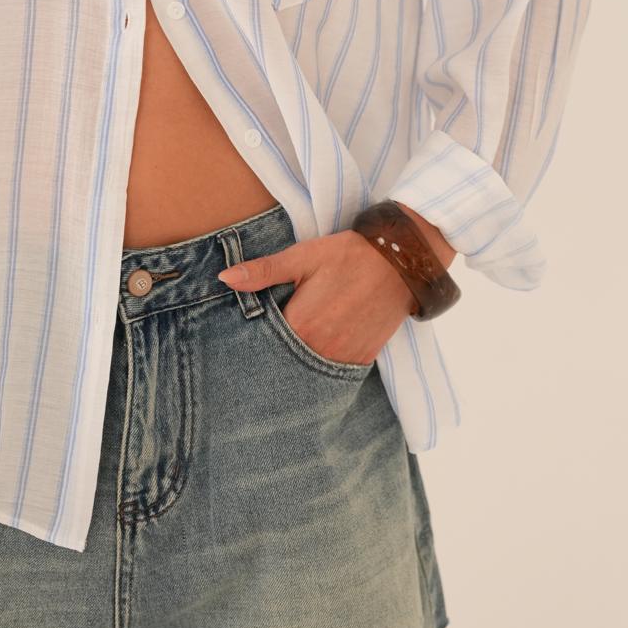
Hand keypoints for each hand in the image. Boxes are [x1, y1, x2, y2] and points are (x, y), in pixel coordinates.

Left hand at [217, 229, 418, 366]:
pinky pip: (333, 371)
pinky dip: (321, 364)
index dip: (253, 340)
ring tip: (291, 348)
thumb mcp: (303, 257)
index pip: (264, 344)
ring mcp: (343, 357)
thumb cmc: (349, 256)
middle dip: (274, 355)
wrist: (402, 263)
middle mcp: (320, 348)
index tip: (246, 335)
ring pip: (308, 370)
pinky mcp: (362, 359)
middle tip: (267, 345)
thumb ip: (263, 272)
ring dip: (297, 362)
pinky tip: (315, 351)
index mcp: (301, 324)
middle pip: (284, 361)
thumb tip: (225, 278)